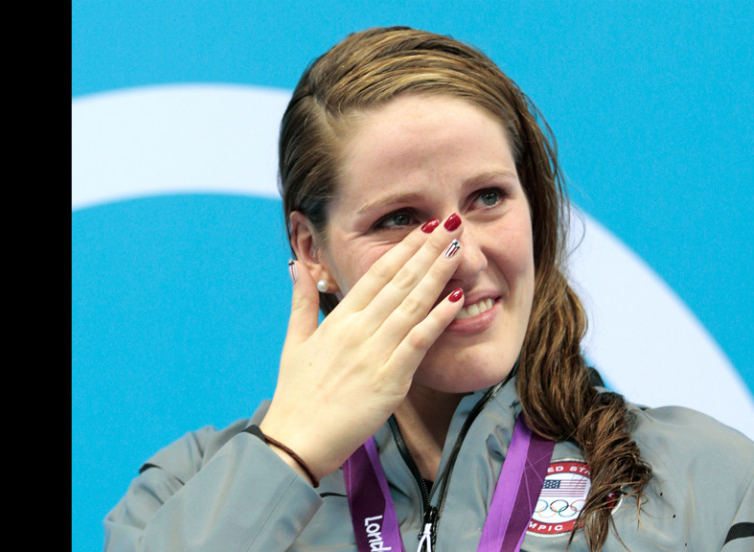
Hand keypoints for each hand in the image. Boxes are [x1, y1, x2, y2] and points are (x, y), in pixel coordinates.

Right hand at [259, 218, 465, 481]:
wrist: (296, 440)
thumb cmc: (297, 394)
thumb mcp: (295, 342)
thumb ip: (301, 301)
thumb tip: (295, 265)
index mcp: (339, 319)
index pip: (377, 274)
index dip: (403, 248)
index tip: (424, 227)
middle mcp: (358, 330)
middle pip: (399, 281)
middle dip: (427, 250)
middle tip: (451, 223)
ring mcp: (375, 353)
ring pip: (412, 304)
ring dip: (437, 274)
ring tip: (458, 248)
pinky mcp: (390, 379)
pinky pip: (419, 342)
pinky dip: (438, 318)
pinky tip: (457, 298)